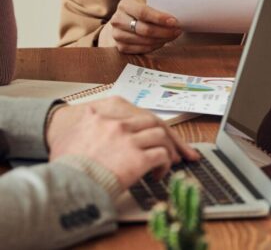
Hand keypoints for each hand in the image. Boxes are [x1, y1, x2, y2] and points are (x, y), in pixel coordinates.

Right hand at [48, 98, 199, 188]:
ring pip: (162, 136)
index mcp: (102, 116)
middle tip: (178, 149)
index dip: (150, 125)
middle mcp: (118, 124)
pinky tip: (159, 174)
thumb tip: (91, 119)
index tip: (156, 134)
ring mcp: (129, 140)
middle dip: (168, 135)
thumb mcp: (69, 137)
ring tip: (169, 162)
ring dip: (169, 150)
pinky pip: (162, 156)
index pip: (136, 115)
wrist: (64, 184)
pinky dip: (165, 164)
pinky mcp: (138, 157)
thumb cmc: (64, 166)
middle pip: (154, 122)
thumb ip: (86, 124)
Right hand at [103, 0, 180, 53]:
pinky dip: (155, 46)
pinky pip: (141, 49)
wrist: (126, 21)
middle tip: (178, 30)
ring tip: (173, 36)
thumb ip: (158, 7)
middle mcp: (117, 19)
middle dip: (164, 31)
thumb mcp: (147, 3)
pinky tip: (163, 41)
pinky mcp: (121, 47)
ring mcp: (117, 35)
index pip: (143, 12)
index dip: (159, 18)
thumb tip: (176, 16)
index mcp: (124, 5)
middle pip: (144, 29)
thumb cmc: (142, 11)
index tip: (174, 21)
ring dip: (162, 40)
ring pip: (144, 41)